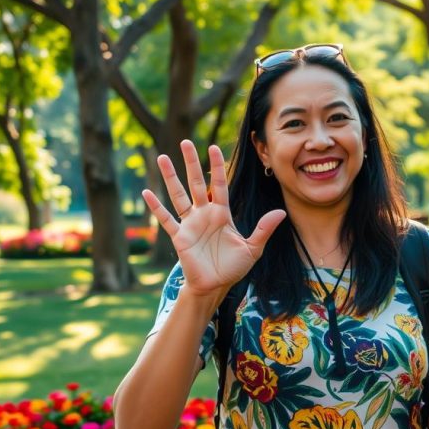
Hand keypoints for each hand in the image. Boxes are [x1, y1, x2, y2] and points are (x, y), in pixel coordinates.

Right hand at [142, 140, 285, 298]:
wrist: (216, 286)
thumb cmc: (233, 267)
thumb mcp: (253, 248)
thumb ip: (263, 229)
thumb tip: (281, 212)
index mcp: (222, 213)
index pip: (219, 184)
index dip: (217, 166)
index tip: (213, 146)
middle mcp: (204, 214)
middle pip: (196, 183)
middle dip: (191, 163)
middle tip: (185, 142)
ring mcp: (190, 224)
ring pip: (178, 195)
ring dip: (170, 177)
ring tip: (163, 158)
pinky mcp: (179, 237)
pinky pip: (166, 219)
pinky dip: (156, 207)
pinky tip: (147, 192)